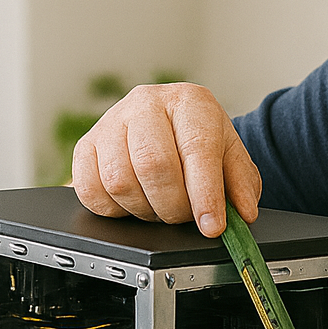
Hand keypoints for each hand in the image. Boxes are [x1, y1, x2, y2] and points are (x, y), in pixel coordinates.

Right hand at [71, 83, 260, 235]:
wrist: (170, 121)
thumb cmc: (201, 139)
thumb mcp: (230, 155)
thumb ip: (241, 184)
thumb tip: (242, 214)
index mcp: (190, 102)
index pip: (197, 150)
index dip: (205, 194)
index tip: (212, 226)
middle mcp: (147, 104)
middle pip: (154, 165)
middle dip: (174, 206)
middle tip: (185, 217)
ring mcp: (111, 122)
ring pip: (120, 180)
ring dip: (145, 209)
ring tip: (162, 207)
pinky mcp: (84, 144)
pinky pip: (90, 189)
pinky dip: (114, 209)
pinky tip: (134, 202)